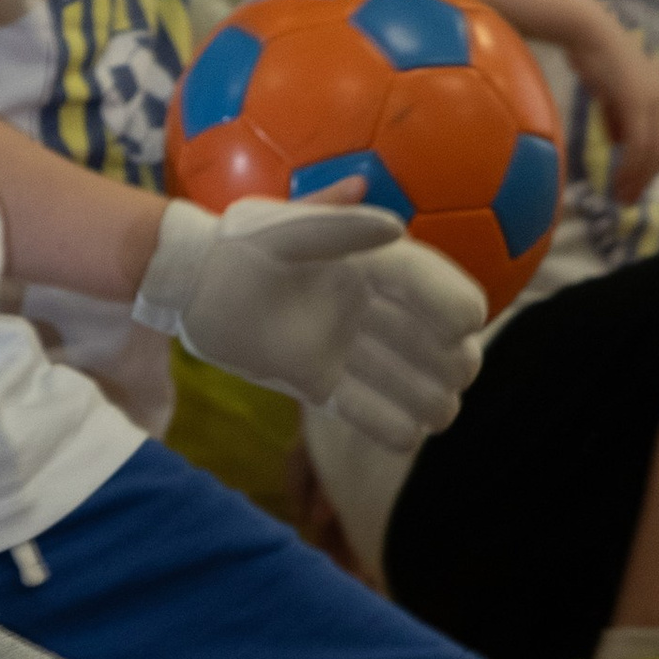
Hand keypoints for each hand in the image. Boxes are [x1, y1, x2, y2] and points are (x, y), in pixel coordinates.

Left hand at [134, 190, 486, 445]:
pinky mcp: (321, 384)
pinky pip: (367, 414)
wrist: (195, 282)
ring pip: (411, 384)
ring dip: (432, 400)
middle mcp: (370, 307)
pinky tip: (405, 435)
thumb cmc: (240, 242)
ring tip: (438, 413)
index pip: (432, 284)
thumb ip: (337, 223)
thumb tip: (396, 227)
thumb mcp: (284, 226)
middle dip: (454, 360)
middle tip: (455, 378)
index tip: (464, 325)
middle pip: (436, 342)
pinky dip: (391, 427)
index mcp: (373, 263)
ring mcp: (349, 348)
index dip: (454, 303)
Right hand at [556, 0, 658, 207]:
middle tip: (627, 202)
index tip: (632, 188)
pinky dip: (628, 166)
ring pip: (650, 152)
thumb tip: (620, 142)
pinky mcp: (637, 100)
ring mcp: (652, 99)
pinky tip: (615, 179)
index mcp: (658, 97)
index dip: (648, 170)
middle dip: (644, 181)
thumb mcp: (609, 92)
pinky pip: (637, 144)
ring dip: (635, 179)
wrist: (586, 30)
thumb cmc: (592, 56)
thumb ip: (617, 116)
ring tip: (620, 196)